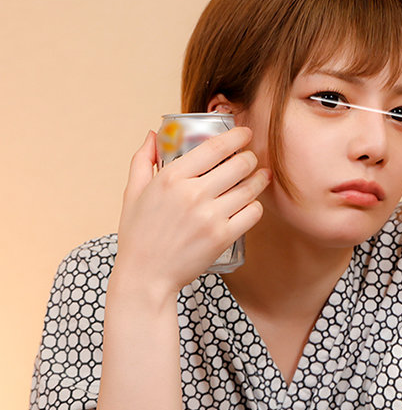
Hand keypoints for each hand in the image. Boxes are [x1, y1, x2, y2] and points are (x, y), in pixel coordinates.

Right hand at [114, 127, 269, 296]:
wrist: (146, 276)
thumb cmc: (138, 235)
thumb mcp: (132, 193)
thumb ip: (142, 160)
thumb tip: (153, 134)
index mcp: (171, 177)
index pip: (215, 147)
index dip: (236, 136)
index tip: (244, 133)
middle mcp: (193, 194)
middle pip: (239, 164)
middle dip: (250, 158)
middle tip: (251, 158)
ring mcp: (210, 216)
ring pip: (250, 188)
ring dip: (259, 180)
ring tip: (260, 177)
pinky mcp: (223, 237)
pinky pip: (253, 213)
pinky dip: (256, 206)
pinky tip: (252, 203)